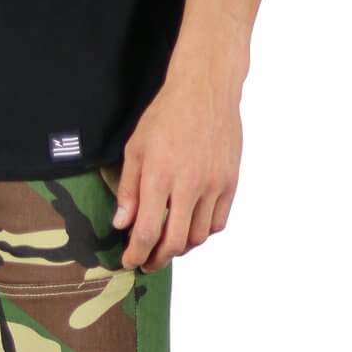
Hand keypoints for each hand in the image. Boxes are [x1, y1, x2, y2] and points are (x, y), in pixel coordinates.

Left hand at [114, 73, 243, 271]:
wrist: (206, 88)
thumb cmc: (167, 115)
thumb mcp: (136, 148)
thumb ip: (128, 190)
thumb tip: (122, 224)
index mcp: (160, 176)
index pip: (147, 231)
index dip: (136, 254)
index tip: (130, 261)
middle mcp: (189, 185)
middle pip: (174, 242)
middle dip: (158, 259)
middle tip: (148, 262)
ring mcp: (213, 185)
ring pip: (198, 237)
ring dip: (181, 247)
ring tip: (169, 244)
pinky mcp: (230, 182)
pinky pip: (217, 223)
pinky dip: (203, 233)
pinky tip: (191, 228)